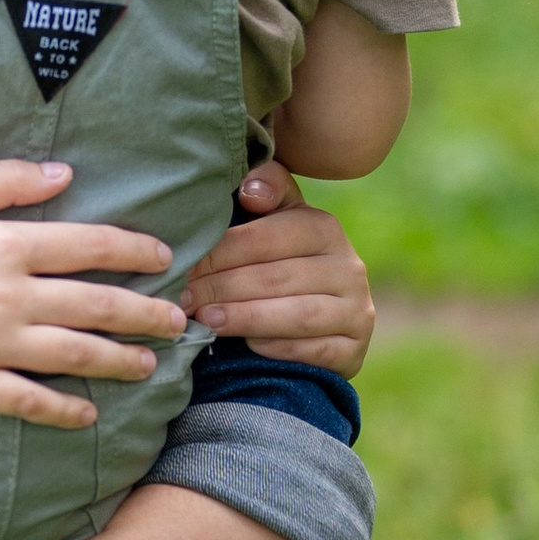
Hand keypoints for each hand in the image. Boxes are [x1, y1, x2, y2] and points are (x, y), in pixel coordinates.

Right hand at [0, 160, 180, 424]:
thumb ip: (2, 181)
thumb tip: (64, 174)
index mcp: (3, 244)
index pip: (90, 246)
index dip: (135, 250)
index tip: (166, 257)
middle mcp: (9, 296)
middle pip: (97, 305)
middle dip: (147, 313)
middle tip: (181, 321)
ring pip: (75, 355)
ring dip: (120, 360)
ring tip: (150, 366)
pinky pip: (29, 402)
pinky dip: (65, 410)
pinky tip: (88, 413)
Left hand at [180, 159, 375, 373]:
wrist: (318, 320)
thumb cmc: (278, 263)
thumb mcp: (272, 222)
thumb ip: (264, 193)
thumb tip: (249, 189)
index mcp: (324, 228)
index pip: (264, 238)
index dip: (218, 253)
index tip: (181, 265)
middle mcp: (349, 267)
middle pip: (277, 277)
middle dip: (222, 288)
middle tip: (182, 299)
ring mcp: (357, 310)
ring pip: (298, 315)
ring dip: (246, 318)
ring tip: (206, 320)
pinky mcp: (355, 350)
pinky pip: (316, 350)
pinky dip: (280, 347)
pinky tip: (248, 345)